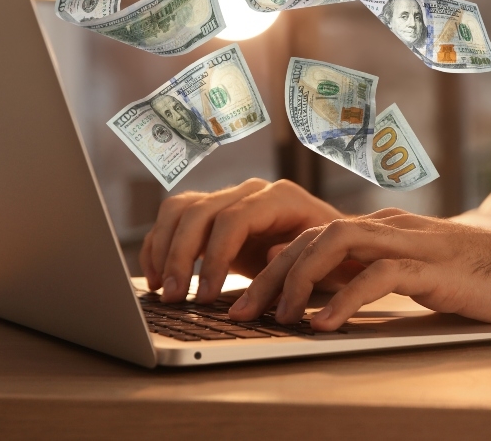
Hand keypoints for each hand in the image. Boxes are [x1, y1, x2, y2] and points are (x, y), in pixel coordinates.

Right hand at [140, 179, 343, 302]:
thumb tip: (267, 255)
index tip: (206, 295)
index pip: (234, 219)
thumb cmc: (331, 254)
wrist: (332, 245)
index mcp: (280, 197)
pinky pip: (175, 219)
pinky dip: (160, 246)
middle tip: (175, 298)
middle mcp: (250, 192)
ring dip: (164, 249)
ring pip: (180, 210)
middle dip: (181, 256)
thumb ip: (297, 256)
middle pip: (200, 212)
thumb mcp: (324, 259)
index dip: (215, 257)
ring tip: (163, 290)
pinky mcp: (213, 216)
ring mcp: (229, 199)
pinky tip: (157, 278)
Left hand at [226, 209, 490, 331]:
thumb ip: (377, 278)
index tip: (242, 302)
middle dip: (268, 275)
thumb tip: (325, 298)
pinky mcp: (436, 267)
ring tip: (278, 319)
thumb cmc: (484, 281)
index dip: (270, 268)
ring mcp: (414, 243)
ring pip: (336, 243)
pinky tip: (324, 326)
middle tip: (238, 313)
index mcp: (385, 230)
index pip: (311, 236)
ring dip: (298, 281)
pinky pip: (380, 275)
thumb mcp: (419, 278)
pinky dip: (346, 300)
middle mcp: (392, 228)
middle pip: (311, 236)